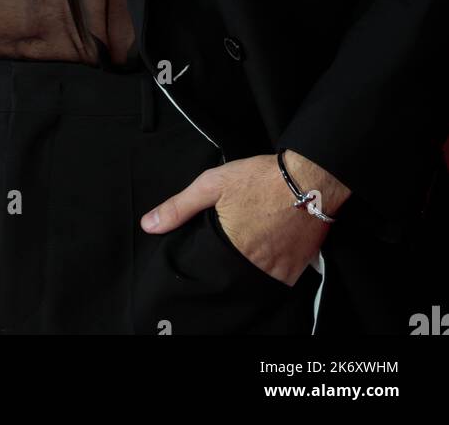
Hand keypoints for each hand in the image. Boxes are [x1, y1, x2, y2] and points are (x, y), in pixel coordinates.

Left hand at [138, 150, 348, 285]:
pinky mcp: (298, 269)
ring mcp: (278, 270)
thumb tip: (148, 225)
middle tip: (237, 236)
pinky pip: (279, 280)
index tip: (215, 240)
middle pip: (232, 273)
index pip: (208, 266)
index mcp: (231, 247)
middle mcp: (255, 265)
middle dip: (230, 259)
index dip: (208, 254)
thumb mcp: (212, 184)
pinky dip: (271, 268)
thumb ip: (179, 207)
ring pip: (255, 278)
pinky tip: (269, 248)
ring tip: (253, 240)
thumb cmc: (259, 178)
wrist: (309, 177)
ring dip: (250, 264)